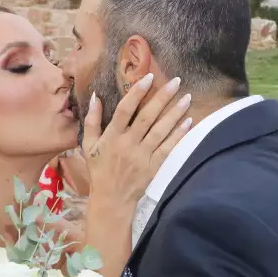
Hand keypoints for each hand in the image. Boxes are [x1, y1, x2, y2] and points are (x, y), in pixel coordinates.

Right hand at [82, 72, 191, 208]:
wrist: (111, 199)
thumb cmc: (99, 170)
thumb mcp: (88, 145)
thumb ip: (91, 121)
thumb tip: (95, 97)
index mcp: (112, 137)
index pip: (125, 110)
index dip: (137, 93)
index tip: (149, 77)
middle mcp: (128, 144)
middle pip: (147, 117)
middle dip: (163, 98)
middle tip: (176, 81)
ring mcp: (142, 156)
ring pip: (161, 130)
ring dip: (175, 113)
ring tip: (187, 97)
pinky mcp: (153, 166)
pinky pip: (168, 148)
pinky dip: (179, 135)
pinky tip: (189, 121)